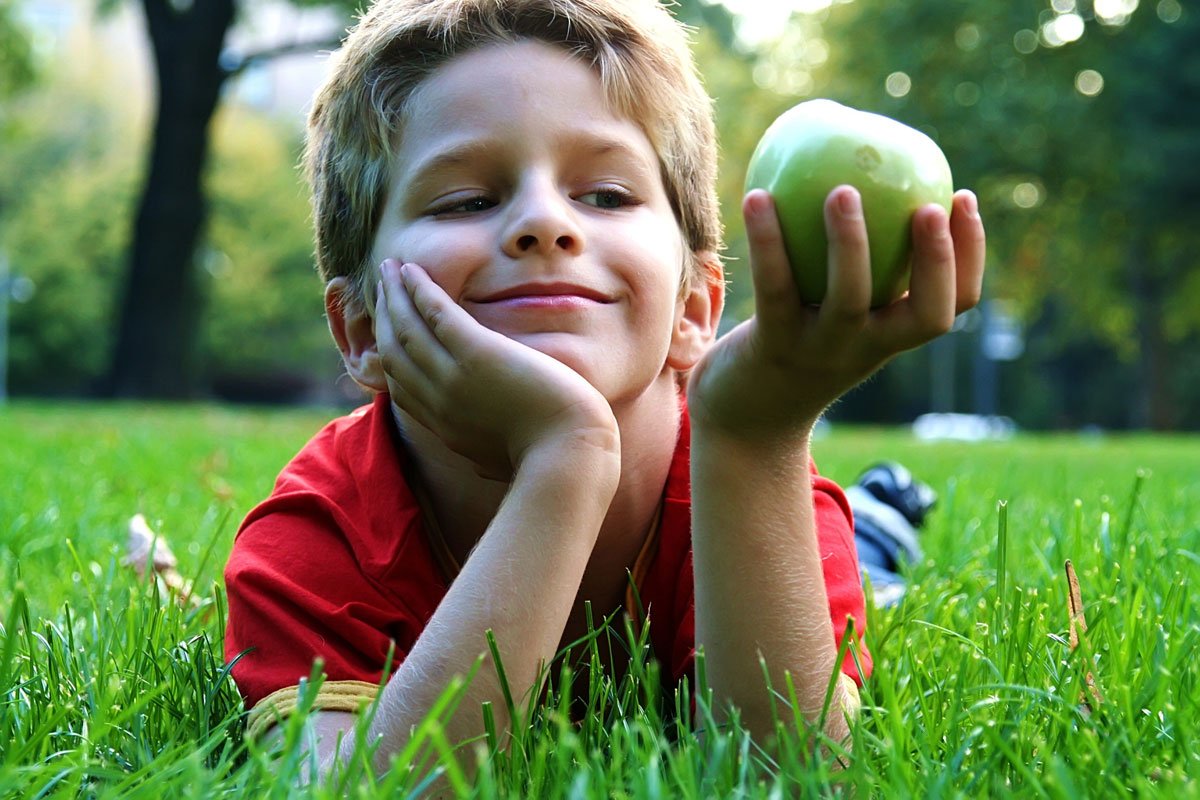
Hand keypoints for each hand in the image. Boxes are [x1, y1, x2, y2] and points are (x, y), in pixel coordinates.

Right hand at [375, 260, 619, 479]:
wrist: (569, 454)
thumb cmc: (550, 459)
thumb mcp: (502, 463)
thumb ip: (485, 456)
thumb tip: (480, 467)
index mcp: (446, 428)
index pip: (401, 388)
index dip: (389, 355)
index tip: (387, 332)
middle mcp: (439, 402)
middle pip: (395, 354)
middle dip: (385, 318)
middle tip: (381, 289)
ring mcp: (453, 378)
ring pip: (408, 330)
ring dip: (394, 296)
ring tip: (388, 268)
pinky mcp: (477, 355)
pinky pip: (436, 315)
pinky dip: (419, 291)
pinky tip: (412, 271)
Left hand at [688, 185, 984, 444]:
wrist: (746, 419)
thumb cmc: (793, 346)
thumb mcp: (831, 312)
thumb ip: (849, 265)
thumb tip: (853, 173)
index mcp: (891, 336)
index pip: (953, 304)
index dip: (970, 255)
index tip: (961, 197)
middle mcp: (867, 348)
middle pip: (926, 315)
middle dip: (938, 261)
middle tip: (929, 205)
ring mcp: (822, 350)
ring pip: (850, 300)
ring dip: (850, 243)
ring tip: (842, 190)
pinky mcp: (773, 345)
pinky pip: (775, 288)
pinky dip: (768, 241)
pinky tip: (758, 196)